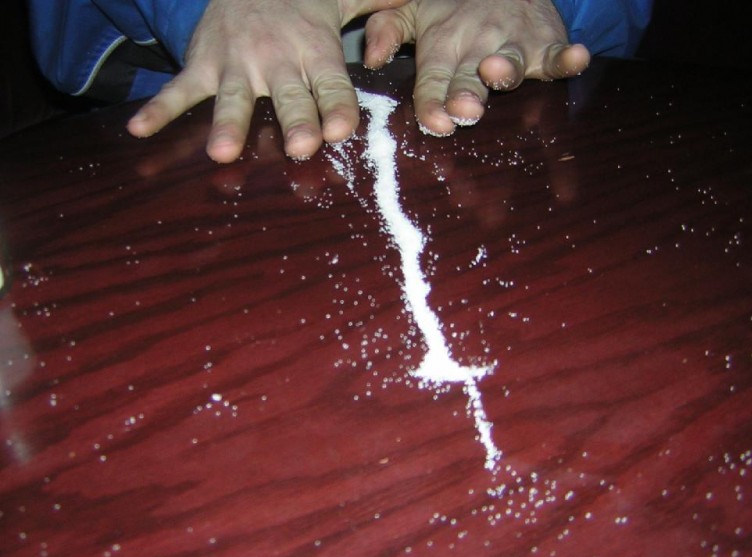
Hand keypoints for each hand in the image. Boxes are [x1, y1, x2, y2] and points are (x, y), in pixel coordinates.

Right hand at [127, 0, 407, 162]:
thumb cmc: (304, 1)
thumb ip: (380, 7)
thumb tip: (416, 1)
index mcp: (315, 49)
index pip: (331, 83)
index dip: (336, 105)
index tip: (341, 129)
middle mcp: (277, 58)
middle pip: (289, 96)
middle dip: (295, 120)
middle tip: (299, 147)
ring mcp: (235, 63)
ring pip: (234, 97)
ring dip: (228, 123)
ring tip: (221, 152)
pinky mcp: (202, 64)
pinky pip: (179, 89)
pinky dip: (159, 109)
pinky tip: (140, 131)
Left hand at [363, 0, 590, 135]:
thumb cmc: (454, 7)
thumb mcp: (414, 11)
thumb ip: (388, 30)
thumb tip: (371, 58)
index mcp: (443, 46)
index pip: (433, 80)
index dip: (432, 102)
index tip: (434, 121)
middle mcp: (477, 49)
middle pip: (470, 78)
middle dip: (466, 94)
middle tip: (463, 109)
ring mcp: (514, 47)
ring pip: (511, 64)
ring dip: (506, 71)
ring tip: (497, 73)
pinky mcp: (546, 45)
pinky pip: (557, 54)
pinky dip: (567, 58)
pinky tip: (577, 58)